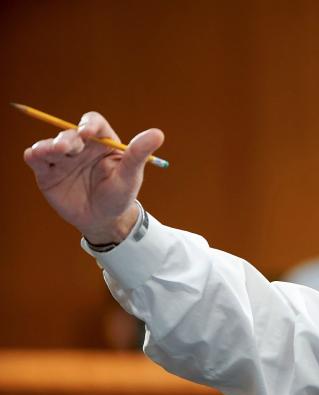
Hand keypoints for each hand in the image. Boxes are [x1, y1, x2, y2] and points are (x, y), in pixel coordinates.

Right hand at [23, 112, 163, 243]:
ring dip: (48, 146)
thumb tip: (158, 133)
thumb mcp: (130, 176)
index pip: (93, 124)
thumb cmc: (120, 196)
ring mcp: (62, 159)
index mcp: (102, 143)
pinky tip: (36, 156)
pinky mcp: (47, 173)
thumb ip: (138, 154)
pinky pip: (36, 160)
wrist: (103, 221)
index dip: (88, 124)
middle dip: (67, 139)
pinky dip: (34, 155)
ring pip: (50, 145)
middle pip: (69, 134)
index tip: (87, 132)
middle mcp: (80, 147)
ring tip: (53, 152)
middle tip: (66, 148)